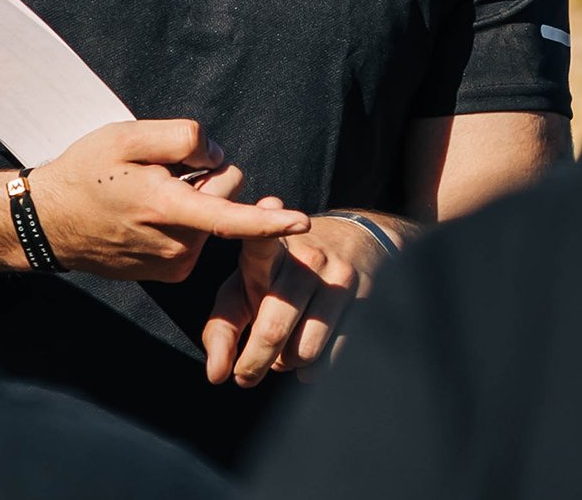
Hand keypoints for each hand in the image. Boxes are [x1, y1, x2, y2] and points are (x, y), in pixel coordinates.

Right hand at [28, 119, 309, 282]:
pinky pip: (196, 233)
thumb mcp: (126, 137)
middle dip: (206, 176)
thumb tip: (215, 156)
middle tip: (161, 170)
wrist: (48, 222)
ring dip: (191, 197)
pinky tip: (148, 213)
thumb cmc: (87, 173)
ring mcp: (173, 264)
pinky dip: (183, 218)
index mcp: (168, 210)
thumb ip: (180, 138)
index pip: (230, 217)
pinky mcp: (169, 273)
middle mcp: (176, 245)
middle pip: (225, 193)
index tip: (303, 224)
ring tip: (148, 193)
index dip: (269, 220)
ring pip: (211, 214)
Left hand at [202, 211, 402, 387]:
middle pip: (273, 329)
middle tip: (245, 374)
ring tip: (283, 352)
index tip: (270, 205)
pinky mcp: (364, 298)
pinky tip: (308, 354)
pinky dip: (315, 369)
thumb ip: (223, 327)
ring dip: (288, 364)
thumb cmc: (282, 272)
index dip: (267, 220)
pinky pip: (334, 355)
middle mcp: (306, 259)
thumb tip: (217, 376)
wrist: (351, 243)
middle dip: (253, 364)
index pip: (264, 238)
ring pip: (305, 350)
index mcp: (270, 249)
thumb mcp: (247, 285)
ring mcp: (338, 278)